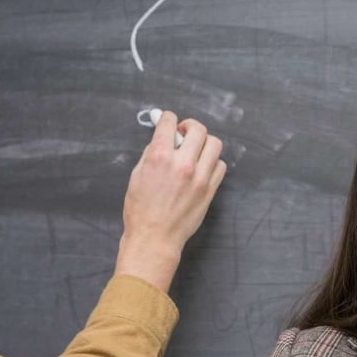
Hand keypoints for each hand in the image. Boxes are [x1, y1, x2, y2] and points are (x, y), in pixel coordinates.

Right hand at [113, 110, 226, 290]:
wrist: (155, 237)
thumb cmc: (140, 209)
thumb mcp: (137, 175)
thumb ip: (151, 153)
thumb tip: (162, 139)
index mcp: (160, 157)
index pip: (169, 124)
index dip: (168, 118)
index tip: (169, 120)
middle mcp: (183, 164)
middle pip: (198, 130)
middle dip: (189, 126)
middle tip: (183, 133)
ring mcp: (200, 177)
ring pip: (214, 145)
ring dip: (204, 142)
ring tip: (195, 149)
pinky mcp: (210, 190)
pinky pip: (220, 165)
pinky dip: (212, 161)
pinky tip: (202, 166)